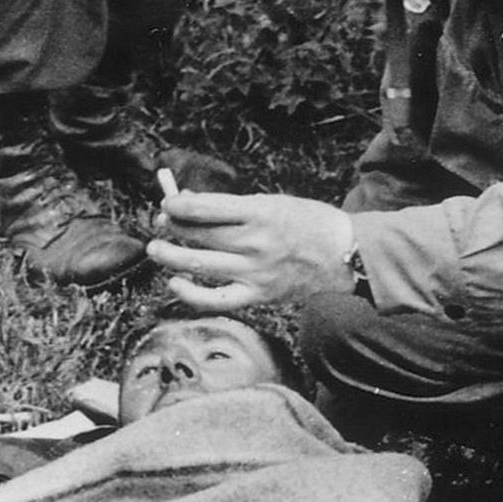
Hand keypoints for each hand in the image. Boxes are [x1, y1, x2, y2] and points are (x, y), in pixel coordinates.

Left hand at [147, 191, 354, 309]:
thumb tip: (192, 204)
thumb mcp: (275, 202)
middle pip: (198, 235)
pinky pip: (215, 299)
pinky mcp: (258, 295)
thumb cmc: (310, 224)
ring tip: (156, 249)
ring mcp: (255, 272)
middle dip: (172, 226)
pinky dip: (190, 293)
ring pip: (198, 265)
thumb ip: (235, 206)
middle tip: (162, 222)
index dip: (178, 205)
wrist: (347, 256)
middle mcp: (254, 243)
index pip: (205, 208)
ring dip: (169, 256)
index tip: (168, 203)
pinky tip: (175, 283)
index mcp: (260, 213)